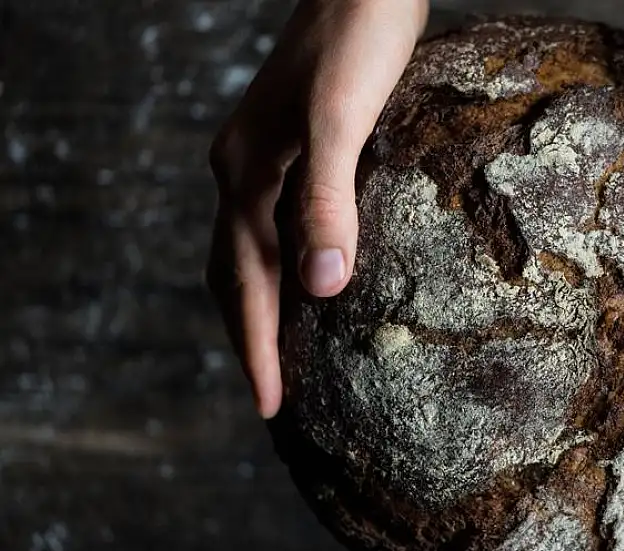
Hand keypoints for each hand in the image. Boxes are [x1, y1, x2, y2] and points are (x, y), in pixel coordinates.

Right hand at [206, 0, 427, 416]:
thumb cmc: (358, 40)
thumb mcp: (341, 118)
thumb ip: (326, 197)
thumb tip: (321, 288)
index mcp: (246, 174)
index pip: (244, 282)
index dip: (257, 348)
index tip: (270, 407)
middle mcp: (243, 171)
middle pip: (234, 274)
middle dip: (250, 339)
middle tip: (272, 400)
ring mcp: (266, 159)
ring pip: (252, 252)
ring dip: (263, 307)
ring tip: (284, 356)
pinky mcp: (296, 149)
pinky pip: (278, 226)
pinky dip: (287, 267)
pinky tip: (317, 278)